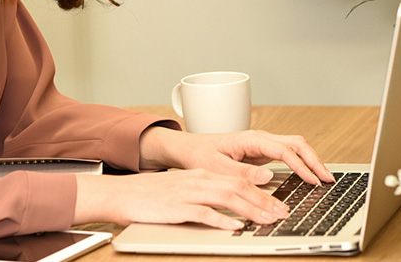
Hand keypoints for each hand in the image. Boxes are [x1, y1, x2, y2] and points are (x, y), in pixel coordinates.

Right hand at [74, 169, 289, 229]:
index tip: (278, 205)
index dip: (261, 193)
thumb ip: (206, 196)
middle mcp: (197, 180)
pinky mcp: (176, 207)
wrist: (119, 194)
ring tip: (267, 220)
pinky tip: (235, 226)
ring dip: (250, 209)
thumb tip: (230, 210)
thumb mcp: (181, 191)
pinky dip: (222, 219)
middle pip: (237, 188)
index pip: (237, 181)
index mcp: (200, 175)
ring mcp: (187, 193)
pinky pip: (203, 212)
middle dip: (263, 201)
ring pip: (226, 198)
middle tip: (281, 213)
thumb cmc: (148, 196)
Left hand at [139, 127, 334, 185]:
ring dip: (310, 160)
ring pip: (295, 147)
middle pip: (297, 143)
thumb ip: (242, 173)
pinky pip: (287, 154)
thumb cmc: (200, 156)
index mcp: (251, 139)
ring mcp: (262, 144)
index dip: (301, 165)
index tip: (313, 180)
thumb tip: (268, 176)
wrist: (189, 149)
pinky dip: (301, 163)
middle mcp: (260, 138)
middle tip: (328, 179)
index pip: (285, 150)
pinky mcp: (261, 152)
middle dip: (315, 160)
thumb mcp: (217, 168)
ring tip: (324, 178)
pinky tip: (307, 175)